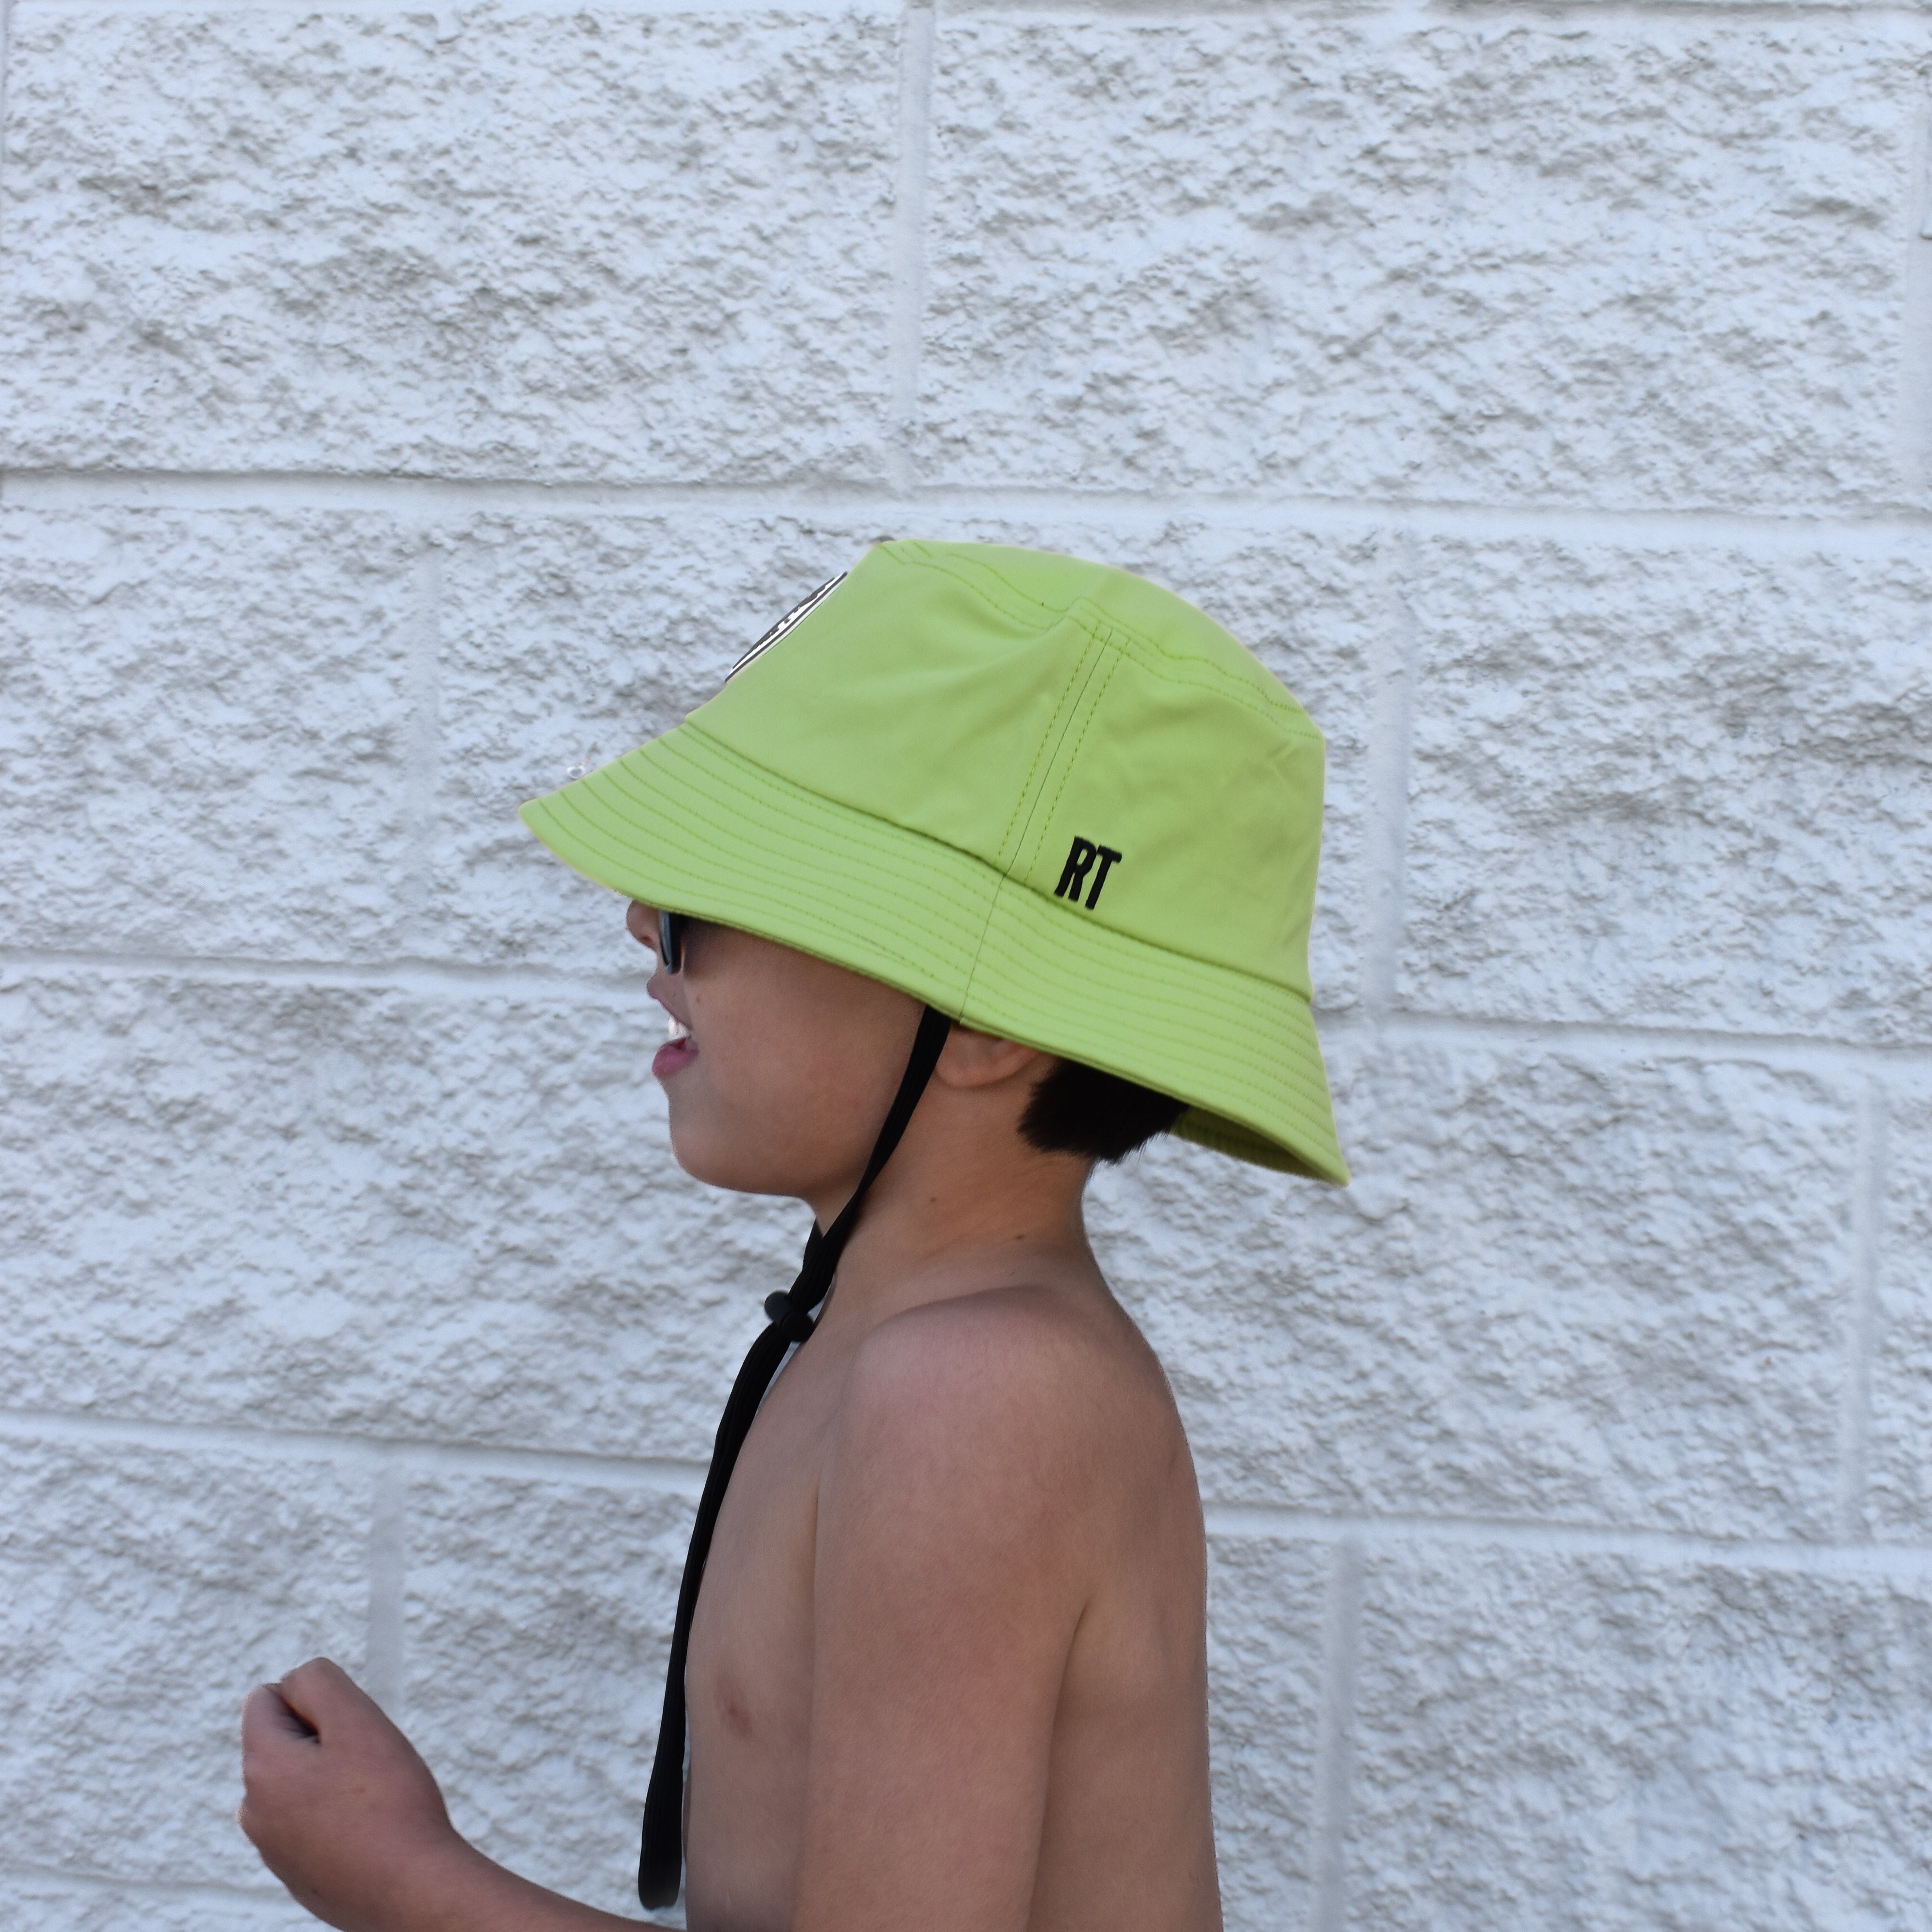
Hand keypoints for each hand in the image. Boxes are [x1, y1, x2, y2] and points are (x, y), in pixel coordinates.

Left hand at [239, 1658, 464, 1931]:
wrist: (409, 1890)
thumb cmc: (389, 1807)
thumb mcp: (357, 1720)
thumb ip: (319, 1683)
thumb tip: (296, 1680)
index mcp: (262, 1769)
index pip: (266, 1698)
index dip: (314, 1699)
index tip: (348, 1725)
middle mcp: (255, 1810)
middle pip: (283, 1740)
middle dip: (323, 1738)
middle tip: (366, 1759)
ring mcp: (274, 1848)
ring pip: (300, 1781)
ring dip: (330, 1776)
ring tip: (371, 1795)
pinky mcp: (298, 1873)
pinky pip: (311, 1820)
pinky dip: (336, 1814)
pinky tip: (369, 1827)